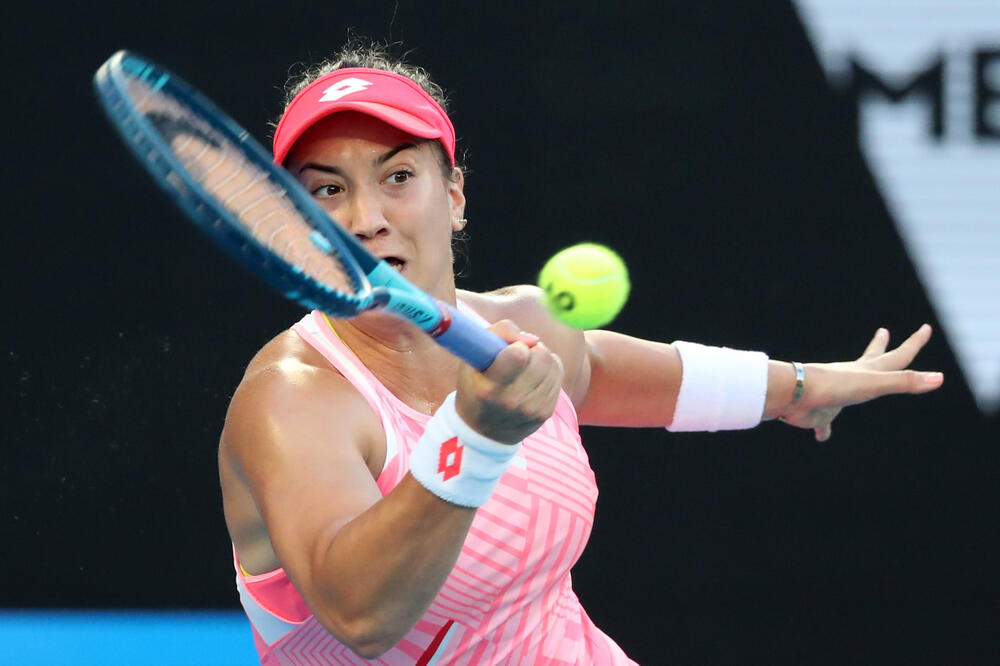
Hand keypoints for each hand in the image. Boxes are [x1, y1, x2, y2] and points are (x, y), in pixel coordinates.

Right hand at [455, 320, 563, 443]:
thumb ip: (500, 333)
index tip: (509, 352)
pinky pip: (558, 375)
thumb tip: (533, 338)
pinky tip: (533, 378)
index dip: (517, 346)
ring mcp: (531, 409)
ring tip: (525, 368)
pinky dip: (548, 370)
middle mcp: (512, 401)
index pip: (519, 354)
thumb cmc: (476, 384)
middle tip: (519, 357)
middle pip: (541, 356)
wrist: (483, 431)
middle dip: (531, 349)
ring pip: (552, 363)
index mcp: (490, 388)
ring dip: (541, 358)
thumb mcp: (473, 356)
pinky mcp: (545, 412)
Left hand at [778, 324, 943, 441]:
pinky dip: (825, 429)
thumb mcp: (875, 383)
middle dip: (880, 346)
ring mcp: (835, 394)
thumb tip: (939, 378)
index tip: (925, 327)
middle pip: (871, 360)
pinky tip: (821, 435)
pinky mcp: (820, 414)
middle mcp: (852, 379)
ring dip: (856, 384)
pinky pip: (824, 424)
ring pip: (849, 389)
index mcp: (867, 371)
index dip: (914, 343)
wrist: (794, 394)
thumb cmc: (834, 386)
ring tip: (856, 382)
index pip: (897, 356)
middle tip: (884, 331)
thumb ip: (905, 382)